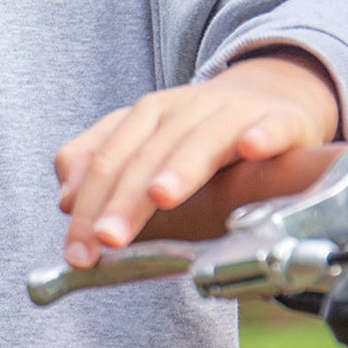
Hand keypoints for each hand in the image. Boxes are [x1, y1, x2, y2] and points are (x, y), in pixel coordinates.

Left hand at [55, 50, 338, 268]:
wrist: (271, 97)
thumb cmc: (200, 134)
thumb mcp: (145, 147)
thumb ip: (102, 169)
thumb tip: (66, 199)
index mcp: (146, 117)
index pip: (108, 160)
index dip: (90, 206)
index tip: (79, 250)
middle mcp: (184, 110)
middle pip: (147, 155)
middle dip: (125, 199)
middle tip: (109, 238)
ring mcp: (232, 113)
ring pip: (202, 139)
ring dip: (180, 167)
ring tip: (161, 196)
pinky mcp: (281, 120)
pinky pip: (271, 126)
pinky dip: (261, 135)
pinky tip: (251, 147)